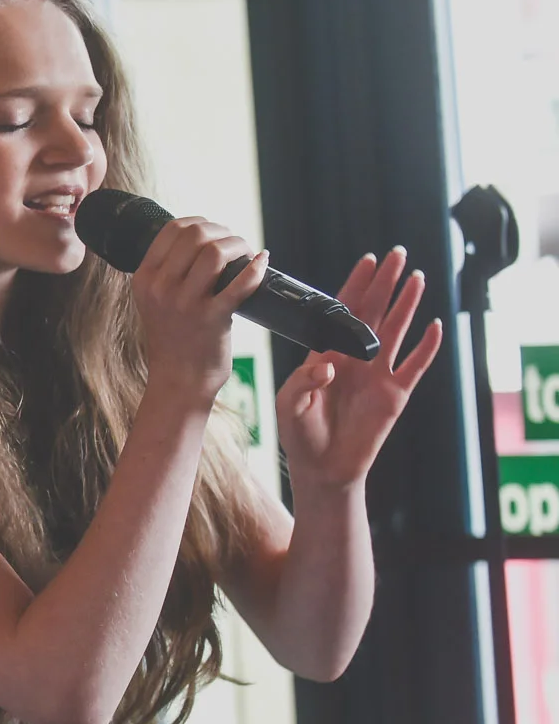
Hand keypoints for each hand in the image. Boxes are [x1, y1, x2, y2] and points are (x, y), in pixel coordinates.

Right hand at [132, 217, 270, 406]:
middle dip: (223, 231)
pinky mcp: (212, 319)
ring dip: (239, 245)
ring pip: (216, 253)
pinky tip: (262, 263)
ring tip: (247, 254)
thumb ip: (167, 272)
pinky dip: (256, 268)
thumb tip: (202, 240)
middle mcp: (161, 288)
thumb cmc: (174, 338)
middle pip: (195, 235)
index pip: (172, 229)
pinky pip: (239, 283)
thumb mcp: (155, 301)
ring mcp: (185, 304)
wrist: (179, 379)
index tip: (215, 232)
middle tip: (234, 244)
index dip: (200, 222)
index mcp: (144, 279)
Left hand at [275, 247, 442, 491]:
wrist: (322, 469)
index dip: (356, 286)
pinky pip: (415, 366)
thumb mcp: (289, 405)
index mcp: (326, 355)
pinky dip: (426, 347)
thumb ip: (303, 382)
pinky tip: (434, 325)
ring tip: (416, 277)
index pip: (342, 313)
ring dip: (406, 304)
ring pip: (396, 331)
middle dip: (384, 284)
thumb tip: (328, 365)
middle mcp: (354, 359)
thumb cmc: (300, 435)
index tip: (367, 261)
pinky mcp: (395, 395)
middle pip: (373, 313)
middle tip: (397, 255)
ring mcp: (377, 375)